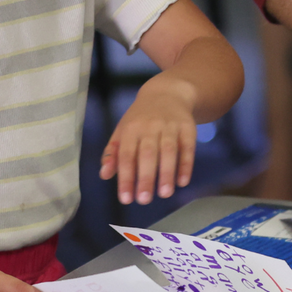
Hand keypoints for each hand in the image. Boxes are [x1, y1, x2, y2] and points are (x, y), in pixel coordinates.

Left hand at [99, 84, 196, 204]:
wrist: (167, 92)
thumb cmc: (140, 118)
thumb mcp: (123, 130)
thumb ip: (112, 153)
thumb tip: (104, 175)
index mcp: (131, 128)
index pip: (126, 155)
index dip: (126, 177)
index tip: (126, 199)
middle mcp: (150, 125)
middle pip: (148, 153)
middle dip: (146, 177)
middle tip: (144, 200)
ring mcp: (170, 125)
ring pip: (169, 150)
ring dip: (167, 172)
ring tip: (165, 194)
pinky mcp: (187, 127)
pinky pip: (188, 147)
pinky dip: (186, 164)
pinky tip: (183, 181)